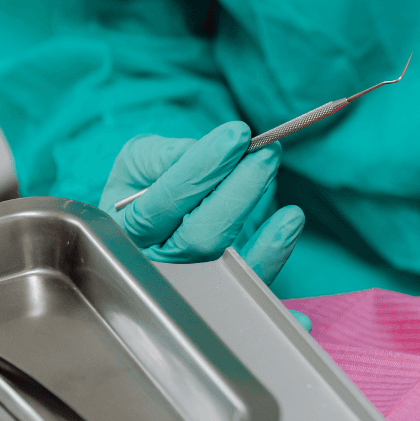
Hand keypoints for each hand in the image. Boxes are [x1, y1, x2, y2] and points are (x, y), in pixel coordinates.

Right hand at [99, 121, 304, 283]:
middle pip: (199, 235)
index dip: (202, 167)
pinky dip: (275, 253)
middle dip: (238, 189)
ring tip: (275, 172)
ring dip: (258, 218)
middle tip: (265, 151)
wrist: (154, 212)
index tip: (237, 135)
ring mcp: (193, 279)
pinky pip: (251, 280)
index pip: (164, 201)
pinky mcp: (227, 286)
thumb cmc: (146, 184)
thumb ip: (158, 156)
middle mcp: (157, 259)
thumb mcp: (138, 161)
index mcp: (127, 228)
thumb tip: (191, 154)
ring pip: (227, 258)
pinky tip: (292, 218)